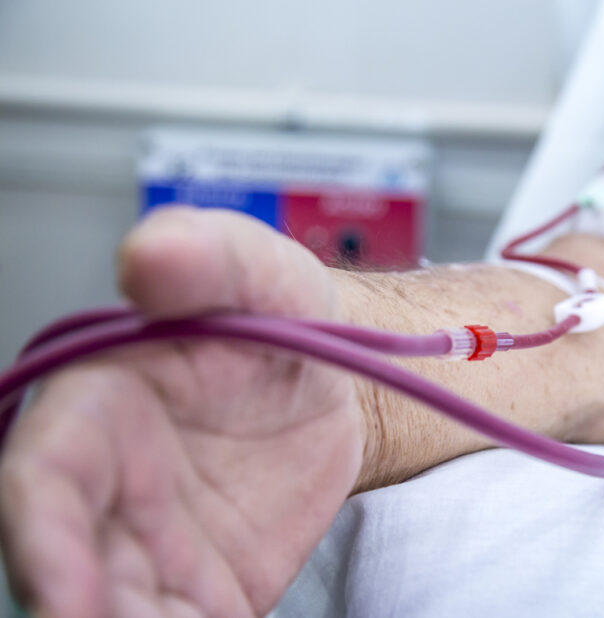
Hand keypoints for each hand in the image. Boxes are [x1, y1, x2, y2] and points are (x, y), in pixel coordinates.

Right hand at [0, 208, 368, 616]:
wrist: (332, 379)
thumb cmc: (278, 314)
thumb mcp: (261, 271)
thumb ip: (210, 257)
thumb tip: (153, 250)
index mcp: (99, 405)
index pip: (45, 476)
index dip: (45, 536)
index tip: (65, 594)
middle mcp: (110, 487)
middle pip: (69, 566)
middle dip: (77, 610)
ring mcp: (154, 547)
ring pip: (122, 614)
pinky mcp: (206, 591)